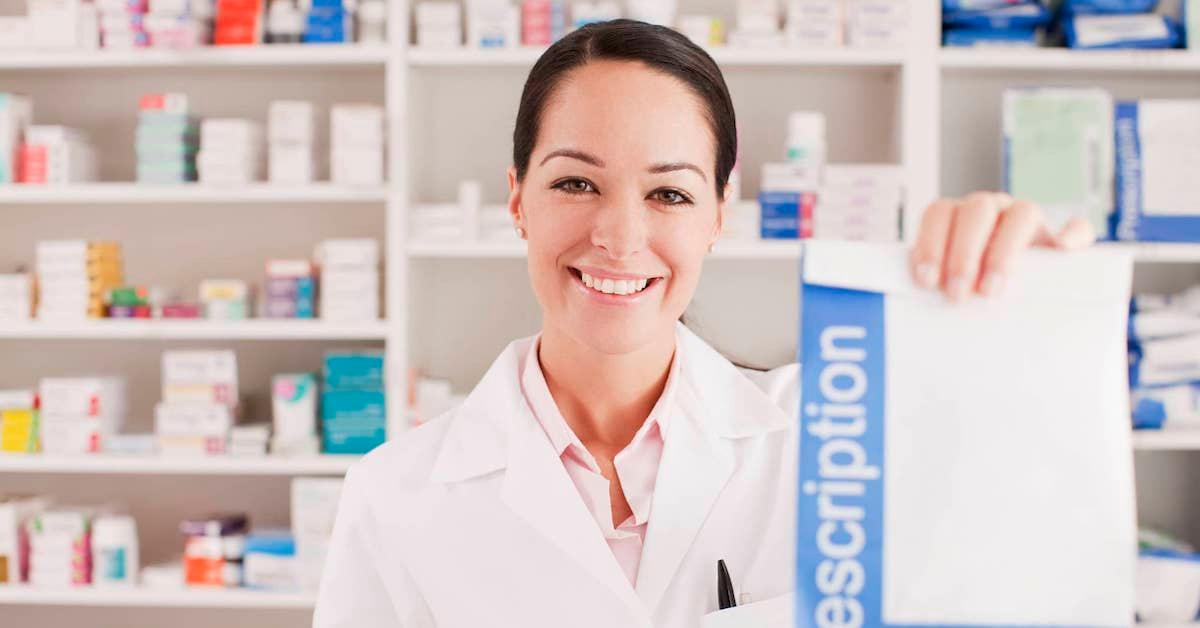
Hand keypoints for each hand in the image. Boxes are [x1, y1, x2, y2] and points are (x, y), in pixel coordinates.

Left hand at [909, 192, 1095, 300]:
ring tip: (991, 289)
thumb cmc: (971, 287)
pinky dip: (1072, 237)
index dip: (930, 243)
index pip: (940, 212)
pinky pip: (1076, 228)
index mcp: (959, 216)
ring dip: (1005, 251)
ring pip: (1023, 212)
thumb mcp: (949, 282)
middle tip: (958, 293)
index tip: (927, 280)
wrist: (1017, 296)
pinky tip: (1062, 252)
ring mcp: (1028, 220)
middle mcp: (993, 210)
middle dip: (963, 253)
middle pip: (978, 211)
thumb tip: (920, 292)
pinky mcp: (1062, 237)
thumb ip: (937, 281)